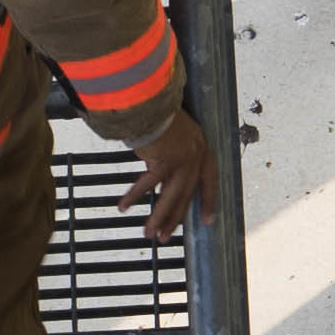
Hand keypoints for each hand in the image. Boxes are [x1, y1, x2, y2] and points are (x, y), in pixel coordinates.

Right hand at [132, 103, 218, 242]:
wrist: (153, 96)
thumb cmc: (159, 108)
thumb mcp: (174, 130)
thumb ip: (171, 149)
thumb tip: (154, 165)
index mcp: (201, 148)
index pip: (210, 179)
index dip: (208, 200)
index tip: (207, 220)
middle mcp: (195, 156)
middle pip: (186, 194)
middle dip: (175, 218)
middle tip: (165, 237)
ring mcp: (181, 160)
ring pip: (169, 196)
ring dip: (158, 217)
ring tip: (149, 234)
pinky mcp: (164, 161)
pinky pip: (147, 184)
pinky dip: (134, 195)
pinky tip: (124, 206)